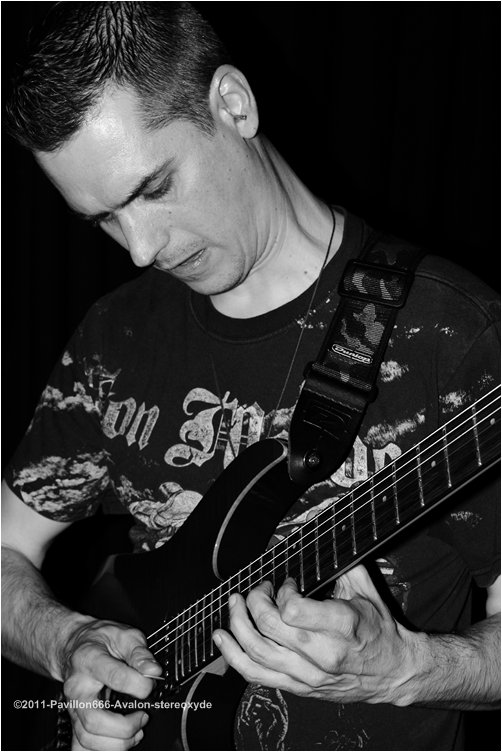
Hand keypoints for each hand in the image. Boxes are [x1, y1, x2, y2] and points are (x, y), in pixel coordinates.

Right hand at [61, 618, 161, 749]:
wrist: (74, 647)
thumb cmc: (100, 641)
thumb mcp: (123, 635)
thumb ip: (140, 653)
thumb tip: (153, 671)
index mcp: (89, 660)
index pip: (115, 677)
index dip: (139, 684)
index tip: (151, 685)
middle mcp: (77, 687)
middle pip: (94, 720)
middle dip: (125, 727)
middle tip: (143, 716)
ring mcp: (73, 707)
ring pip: (88, 739)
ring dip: (118, 743)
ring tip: (137, 731)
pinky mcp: (74, 721)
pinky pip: (81, 747)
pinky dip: (102, 751)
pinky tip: (119, 743)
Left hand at [213, 564, 418, 705]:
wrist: (394, 672)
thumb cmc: (380, 628)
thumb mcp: (366, 589)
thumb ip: (341, 562)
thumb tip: (324, 534)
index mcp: (341, 625)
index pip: (291, 610)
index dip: (281, 592)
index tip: (287, 584)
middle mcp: (322, 654)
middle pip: (268, 628)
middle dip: (254, 601)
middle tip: (258, 589)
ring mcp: (309, 675)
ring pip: (257, 653)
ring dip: (237, 625)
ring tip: (233, 605)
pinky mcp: (300, 688)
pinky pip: (258, 676)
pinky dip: (234, 657)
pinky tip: (222, 639)